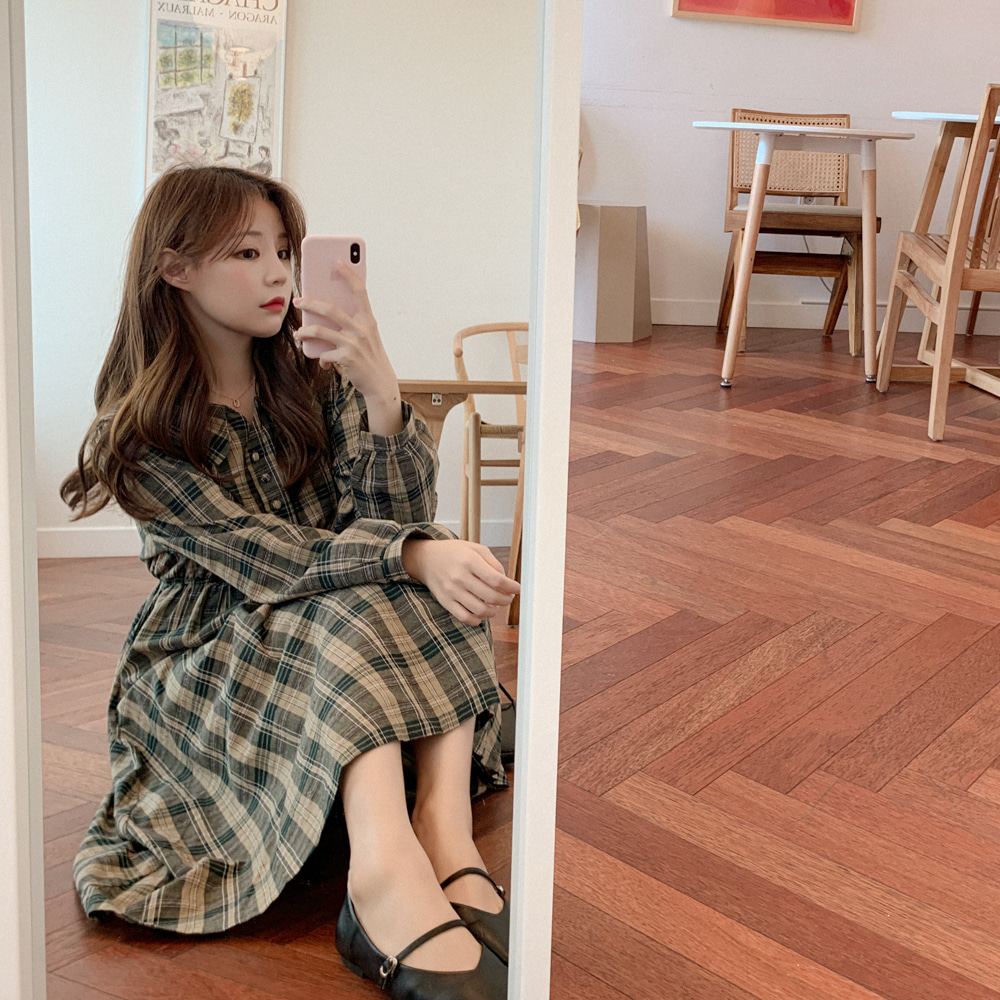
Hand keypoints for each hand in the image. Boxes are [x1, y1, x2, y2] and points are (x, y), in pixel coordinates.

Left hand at [293, 263, 401, 433]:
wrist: (380, 383)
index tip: (337, 262)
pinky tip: (322, 362)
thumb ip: (352, 323)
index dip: (349, 274)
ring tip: (299, 333)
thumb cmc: (370, 356)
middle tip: (298, 300)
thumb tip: (324, 312)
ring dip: (305, 331)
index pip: (359, 291)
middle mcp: (362, 329)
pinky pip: (325, 354)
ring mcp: (354, 344)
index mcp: (368, 319)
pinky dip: (321, 358)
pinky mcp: (347, 358)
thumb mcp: (367, 336)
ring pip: (321, 331)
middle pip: (331, 309)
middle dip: (310, 303)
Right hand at [402, 538, 520, 625]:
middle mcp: (460, 577)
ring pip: (480, 610)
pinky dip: (478, 620)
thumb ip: (494, 563)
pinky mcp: (445, 602)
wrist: (427, 558)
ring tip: (495, 605)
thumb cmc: (455, 553)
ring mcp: (451, 591)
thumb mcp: (476, 548)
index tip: (517, 589)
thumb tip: (506, 582)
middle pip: (491, 597)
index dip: (511, 587)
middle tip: (508, 597)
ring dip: (494, 611)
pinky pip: (465, 618)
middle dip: (506, 600)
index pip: (496, 580)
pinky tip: (481, 613)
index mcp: (469, 560)